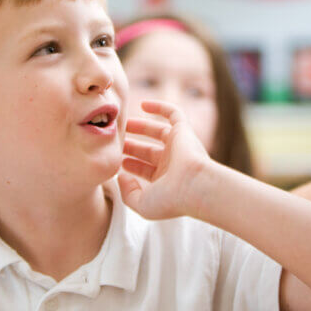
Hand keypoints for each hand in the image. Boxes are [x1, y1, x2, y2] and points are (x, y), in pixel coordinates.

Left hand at [119, 100, 213, 219]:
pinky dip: (160, 107)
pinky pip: (174, 113)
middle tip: (115, 140)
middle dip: (132, 146)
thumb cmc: (170, 199)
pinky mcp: (184, 131)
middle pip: (148, 151)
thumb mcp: (143, 205)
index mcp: (165, 181)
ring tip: (123, 123)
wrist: (195, 186)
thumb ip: (128, 193)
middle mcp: (172, 163)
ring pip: (158, 132)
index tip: (115, 161)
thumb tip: (121, 176)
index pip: (145, 170)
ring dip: (140, 127)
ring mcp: (178, 146)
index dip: (130, 165)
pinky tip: (143, 105)